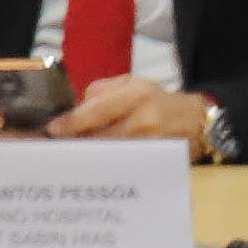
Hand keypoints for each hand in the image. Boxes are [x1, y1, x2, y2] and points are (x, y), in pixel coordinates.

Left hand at [49, 76, 218, 157]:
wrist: (196, 121)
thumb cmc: (157, 99)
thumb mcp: (131, 83)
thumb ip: (100, 92)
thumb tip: (73, 112)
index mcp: (137, 94)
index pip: (97, 110)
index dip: (72, 122)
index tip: (52, 130)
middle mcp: (145, 119)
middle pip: (99, 136)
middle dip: (76, 142)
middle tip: (57, 146)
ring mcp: (151, 143)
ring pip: (108, 153)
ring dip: (88, 154)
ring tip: (73, 155)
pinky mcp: (153, 161)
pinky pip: (120, 163)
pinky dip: (104, 163)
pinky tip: (95, 163)